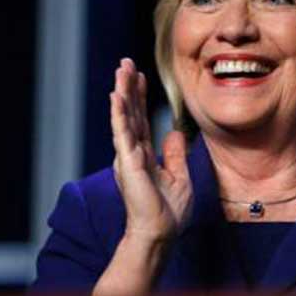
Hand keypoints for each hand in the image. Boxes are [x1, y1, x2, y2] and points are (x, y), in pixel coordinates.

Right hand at [110, 58, 192, 245]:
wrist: (160, 233)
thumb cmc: (168, 212)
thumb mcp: (179, 177)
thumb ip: (174, 154)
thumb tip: (174, 133)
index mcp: (143, 155)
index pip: (141, 119)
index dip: (140, 97)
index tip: (140, 76)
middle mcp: (132, 153)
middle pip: (130, 113)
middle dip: (128, 87)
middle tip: (125, 62)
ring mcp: (128, 157)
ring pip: (124, 118)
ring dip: (122, 93)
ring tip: (121, 70)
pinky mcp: (128, 163)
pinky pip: (123, 134)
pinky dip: (120, 114)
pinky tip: (116, 96)